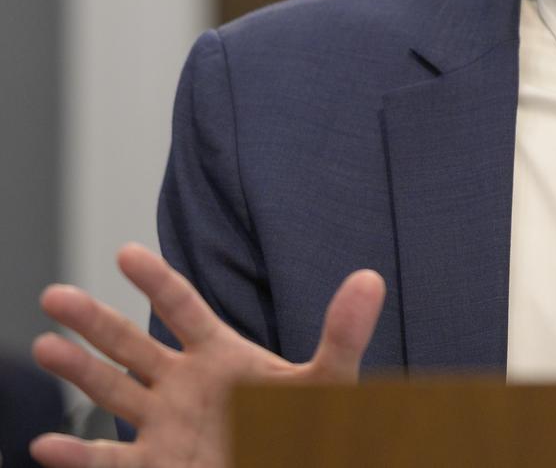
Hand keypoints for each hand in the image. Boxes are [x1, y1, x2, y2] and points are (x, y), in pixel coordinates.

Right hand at [31, 243, 384, 467]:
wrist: (297, 466)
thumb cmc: (311, 430)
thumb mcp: (329, 381)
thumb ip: (344, 332)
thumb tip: (370, 278)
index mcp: (221, 356)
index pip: (184, 308)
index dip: (157, 281)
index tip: (127, 252)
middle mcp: (185, 385)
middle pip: (131, 344)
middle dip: (93, 320)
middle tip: (53, 296)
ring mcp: (166, 427)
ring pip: (112, 394)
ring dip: (77, 372)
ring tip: (41, 346)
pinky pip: (110, 463)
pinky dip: (77, 457)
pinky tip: (44, 447)